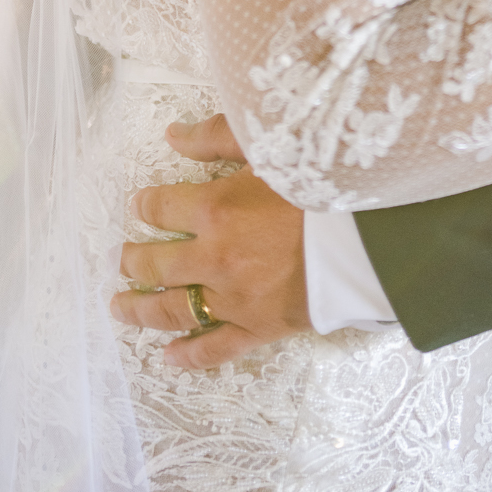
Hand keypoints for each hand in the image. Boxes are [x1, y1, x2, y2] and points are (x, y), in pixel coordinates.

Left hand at [111, 117, 307, 370]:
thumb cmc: (323, 182)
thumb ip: (217, 137)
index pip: (162, 207)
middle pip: (158, 262)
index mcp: (215, 209)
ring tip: (120, 306)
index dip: (146, 205)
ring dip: (141, 307)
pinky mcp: (258, 328)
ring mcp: (234, 299)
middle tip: (124, 258)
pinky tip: (168, 356)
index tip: (139, 205)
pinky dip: (189, 354)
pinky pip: (214, 347)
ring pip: (173, 308)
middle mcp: (215, 258)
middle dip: (135, 259)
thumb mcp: (270, 146)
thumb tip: (173, 134)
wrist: (371, 237)